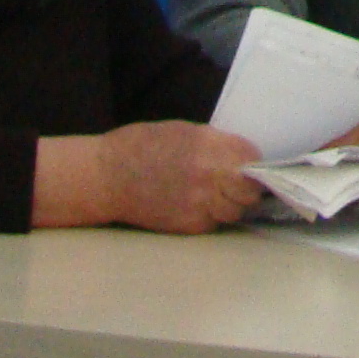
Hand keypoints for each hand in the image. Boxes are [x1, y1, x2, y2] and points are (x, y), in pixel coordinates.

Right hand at [96, 122, 265, 233]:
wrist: (107, 177)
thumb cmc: (141, 146)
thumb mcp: (184, 132)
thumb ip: (215, 145)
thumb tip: (239, 158)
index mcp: (208, 147)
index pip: (251, 159)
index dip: (251, 162)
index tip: (247, 164)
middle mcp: (208, 177)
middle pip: (249, 191)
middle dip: (248, 187)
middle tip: (237, 183)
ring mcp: (199, 204)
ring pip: (234, 210)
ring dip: (231, 204)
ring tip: (216, 195)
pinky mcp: (187, 225)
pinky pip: (213, 222)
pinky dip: (211, 215)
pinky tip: (196, 205)